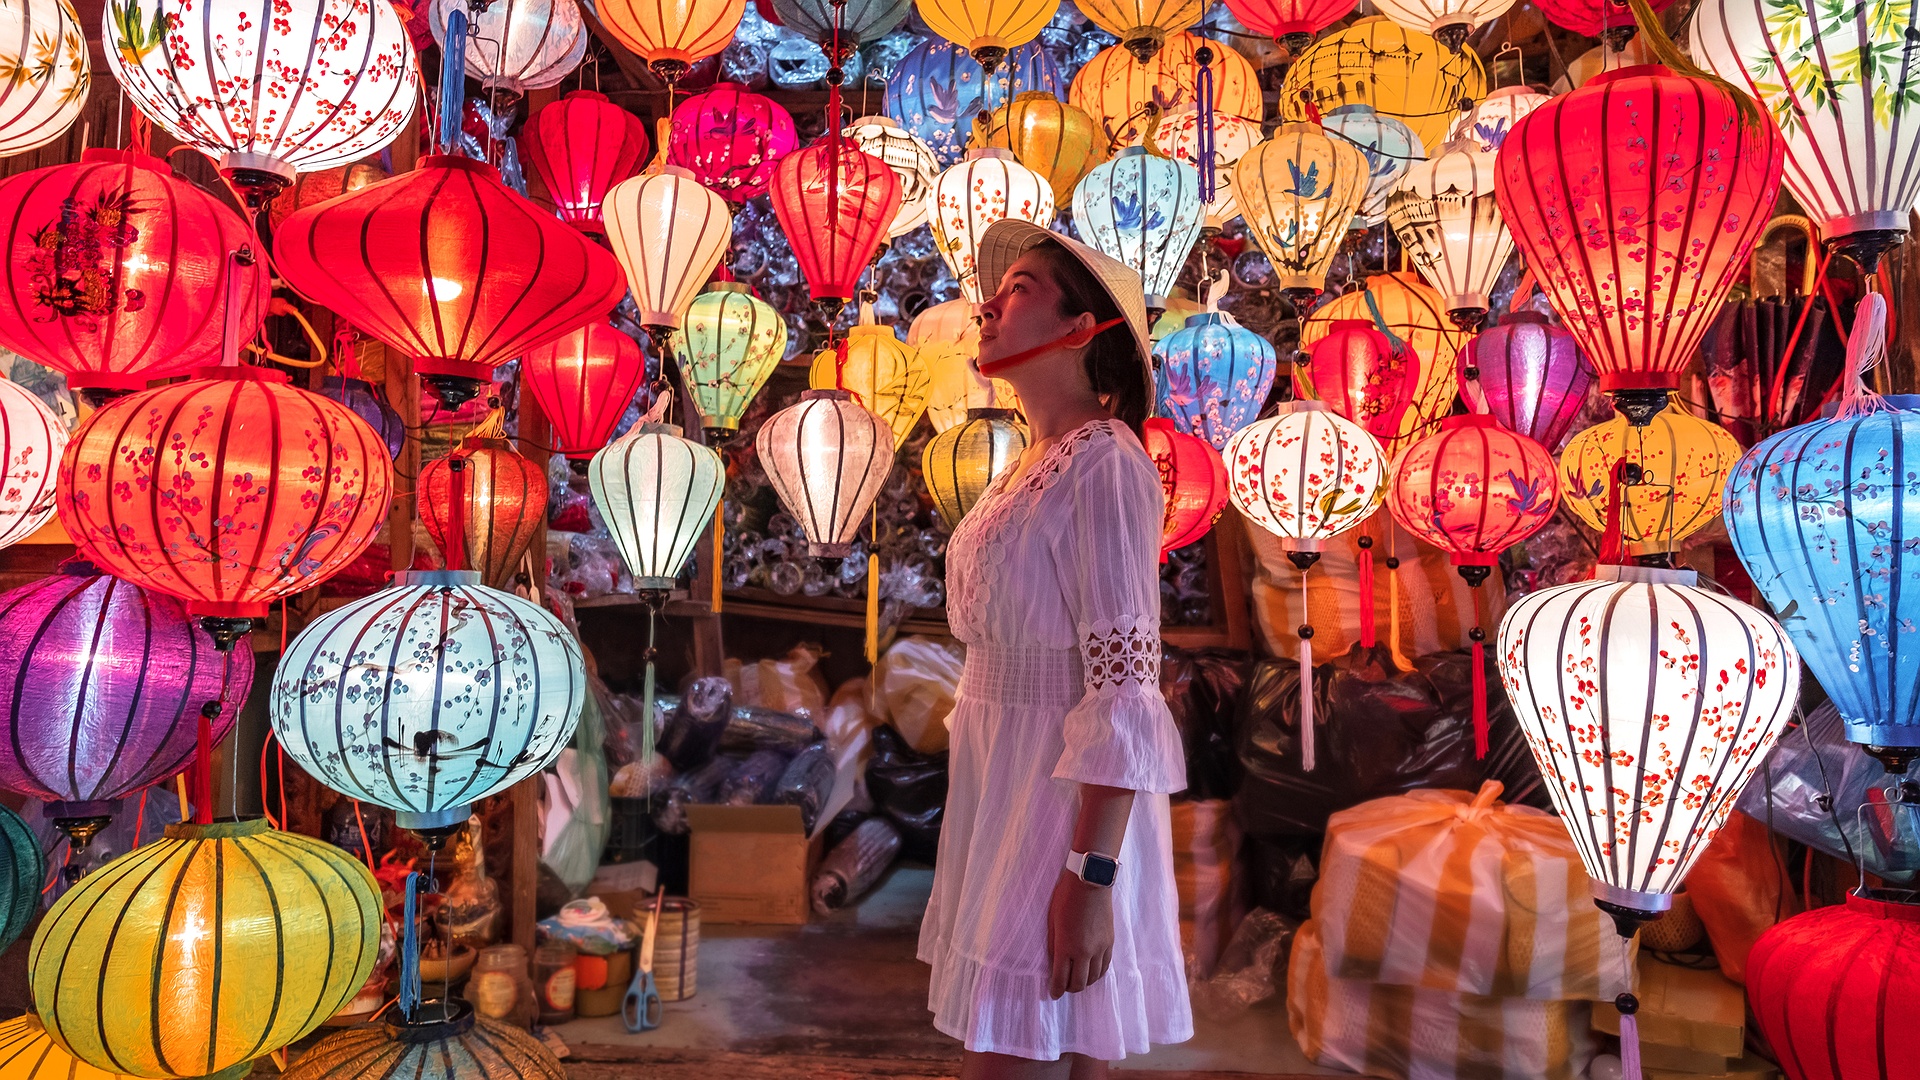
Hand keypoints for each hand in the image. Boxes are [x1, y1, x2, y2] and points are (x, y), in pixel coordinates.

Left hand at [1046, 868, 1113, 998]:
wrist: (1090, 882)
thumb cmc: (1065, 898)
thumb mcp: (1053, 922)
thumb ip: (1054, 945)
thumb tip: (1055, 963)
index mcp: (1067, 947)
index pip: (1061, 979)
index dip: (1056, 990)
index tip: (1053, 994)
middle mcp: (1085, 952)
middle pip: (1079, 983)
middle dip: (1069, 989)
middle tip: (1063, 987)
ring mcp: (1100, 948)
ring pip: (1094, 978)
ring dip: (1084, 982)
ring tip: (1077, 980)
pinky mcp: (1110, 942)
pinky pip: (1105, 966)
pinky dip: (1097, 973)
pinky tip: (1092, 971)